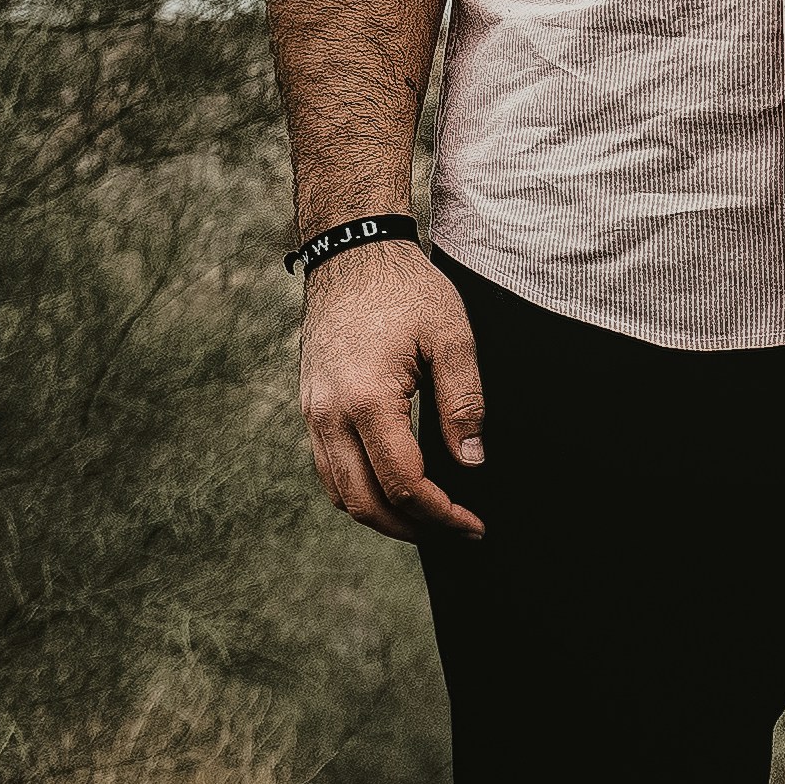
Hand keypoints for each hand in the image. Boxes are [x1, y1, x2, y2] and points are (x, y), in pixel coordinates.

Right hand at [299, 241, 487, 542]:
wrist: (351, 252)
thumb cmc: (405, 289)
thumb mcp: (453, 338)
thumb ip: (464, 404)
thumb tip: (471, 463)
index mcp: (366, 400)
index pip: (404, 483)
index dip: (442, 514)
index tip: (474, 525)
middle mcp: (329, 414)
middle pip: (364, 502)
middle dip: (412, 528)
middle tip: (455, 531)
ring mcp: (312, 412)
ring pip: (340, 492)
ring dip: (382, 516)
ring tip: (427, 520)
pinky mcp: (309, 406)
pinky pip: (329, 468)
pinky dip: (360, 491)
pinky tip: (394, 489)